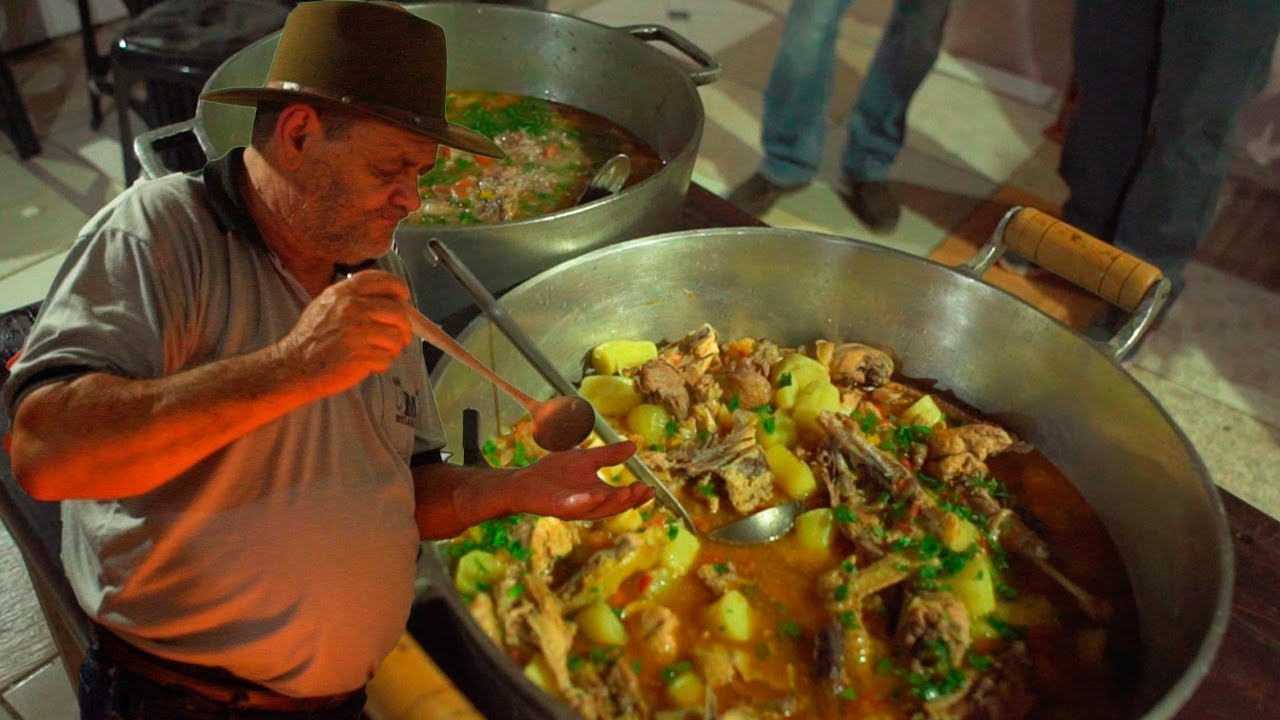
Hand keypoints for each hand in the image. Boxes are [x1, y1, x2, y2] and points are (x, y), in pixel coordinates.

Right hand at [277, 270, 413, 395]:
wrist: (292, 367)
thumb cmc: (311, 340)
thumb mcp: (327, 306)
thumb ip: (356, 298)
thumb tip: (391, 300)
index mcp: (343, 293)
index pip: (383, 280)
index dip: (399, 289)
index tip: (404, 299)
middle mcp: (351, 308)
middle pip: (398, 311)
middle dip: (405, 327)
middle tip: (402, 337)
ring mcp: (356, 331)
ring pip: (396, 337)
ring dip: (394, 348)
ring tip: (381, 353)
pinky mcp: (359, 355)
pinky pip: (387, 358)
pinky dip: (382, 363)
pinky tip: (369, 364)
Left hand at [512, 441, 654, 520]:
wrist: (525, 480)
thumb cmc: (554, 473)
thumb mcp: (586, 460)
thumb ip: (608, 455)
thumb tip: (634, 446)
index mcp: (597, 495)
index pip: (621, 498)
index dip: (637, 496)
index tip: (651, 488)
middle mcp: (588, 505)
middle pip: (613, 506)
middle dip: (629, 499)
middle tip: (644, 490)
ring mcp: (573, 508)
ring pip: (597, 508)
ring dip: (612, 502)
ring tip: (627, 492)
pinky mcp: (557, 507)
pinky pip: (573, 506)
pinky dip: (585, 501)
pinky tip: (595, 493)